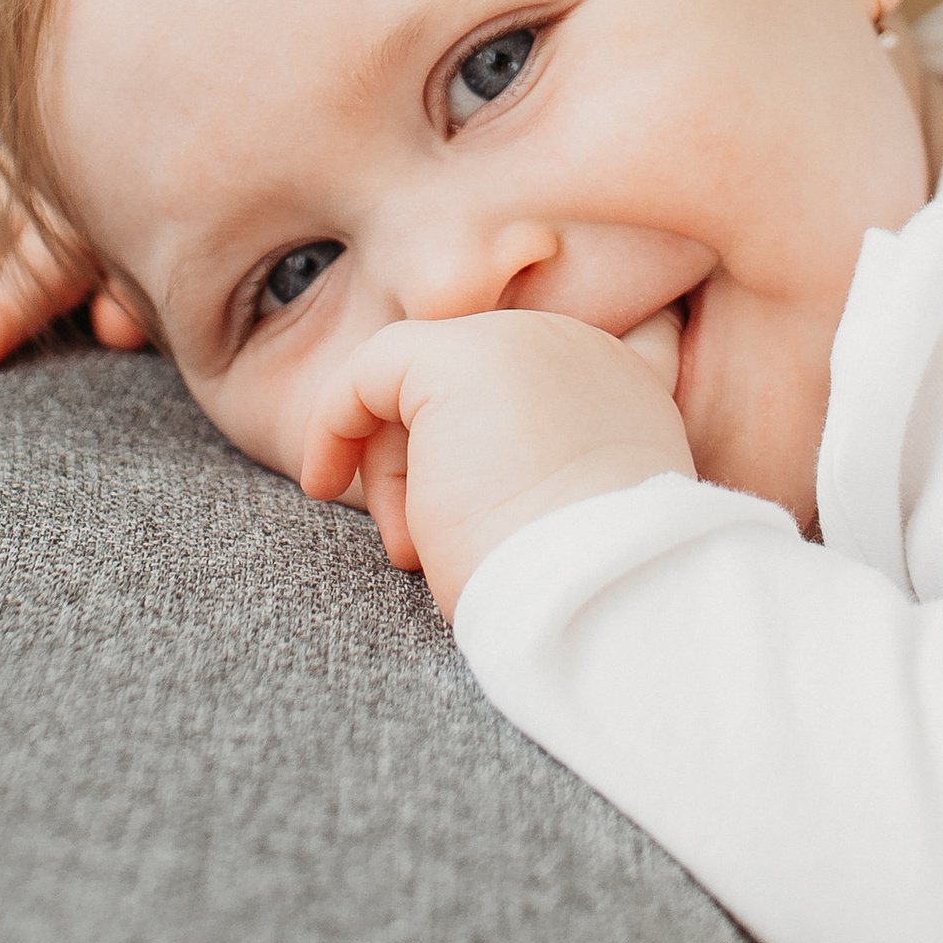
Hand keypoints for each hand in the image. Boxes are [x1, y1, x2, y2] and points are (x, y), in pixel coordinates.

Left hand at [301, 307, 693, 618]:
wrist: (602, 601)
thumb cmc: (582, 593)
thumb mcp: (574, 519)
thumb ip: (540, 471)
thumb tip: (469, 478)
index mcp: (619, 388)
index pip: (523, 392)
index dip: (474, 443)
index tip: (459, 509)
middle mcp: (576, 347)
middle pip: (462, 390)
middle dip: (425, 465)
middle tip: (416, 547)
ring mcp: (520, 341)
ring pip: (416, 388)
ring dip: (393, 473)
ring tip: (414, 552)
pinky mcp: (458, 358)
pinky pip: (369, 373)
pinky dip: (333, 426)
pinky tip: (324, 480)